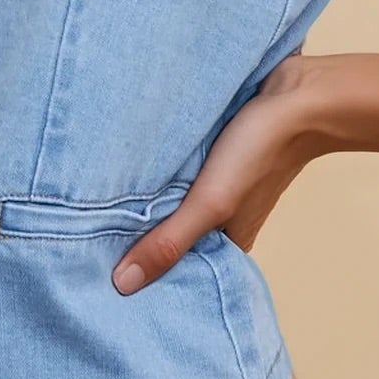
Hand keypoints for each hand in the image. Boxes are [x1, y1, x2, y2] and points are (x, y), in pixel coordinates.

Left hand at [111, 46, 322, 293]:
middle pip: (169, 234)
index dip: (144, 275)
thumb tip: (122, 285)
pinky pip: (174, 171)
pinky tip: (123, 169)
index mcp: (227, 240)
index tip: (98, 279)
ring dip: (141, 201)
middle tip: (81, 242)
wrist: (297, 93)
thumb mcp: (211, 203)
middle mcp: (221, 216)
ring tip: (87, 207)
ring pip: (169, 200)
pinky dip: (154, 172)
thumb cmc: (260, 151)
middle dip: (134, 237)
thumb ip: (170, 241)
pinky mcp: (209, 154)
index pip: (179, 269)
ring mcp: (215, 184)